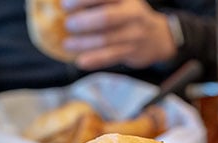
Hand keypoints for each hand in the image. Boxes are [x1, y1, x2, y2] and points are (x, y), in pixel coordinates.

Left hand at [61, 0, 176, 69]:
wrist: (156, 37)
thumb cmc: (127, 15)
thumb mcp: (119, 1)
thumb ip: (98, 1)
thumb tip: (60, 4)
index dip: (82, 0)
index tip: (65, 5)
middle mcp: (133, 13)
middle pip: (107, 18)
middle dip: (84, 22)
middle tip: (68, 24)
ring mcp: (134, 34)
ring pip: (106, 40)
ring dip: (83, 43)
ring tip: (67, 43)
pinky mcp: (132, 52)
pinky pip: (110, 57)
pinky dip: (94, 60)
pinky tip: (80, 61)